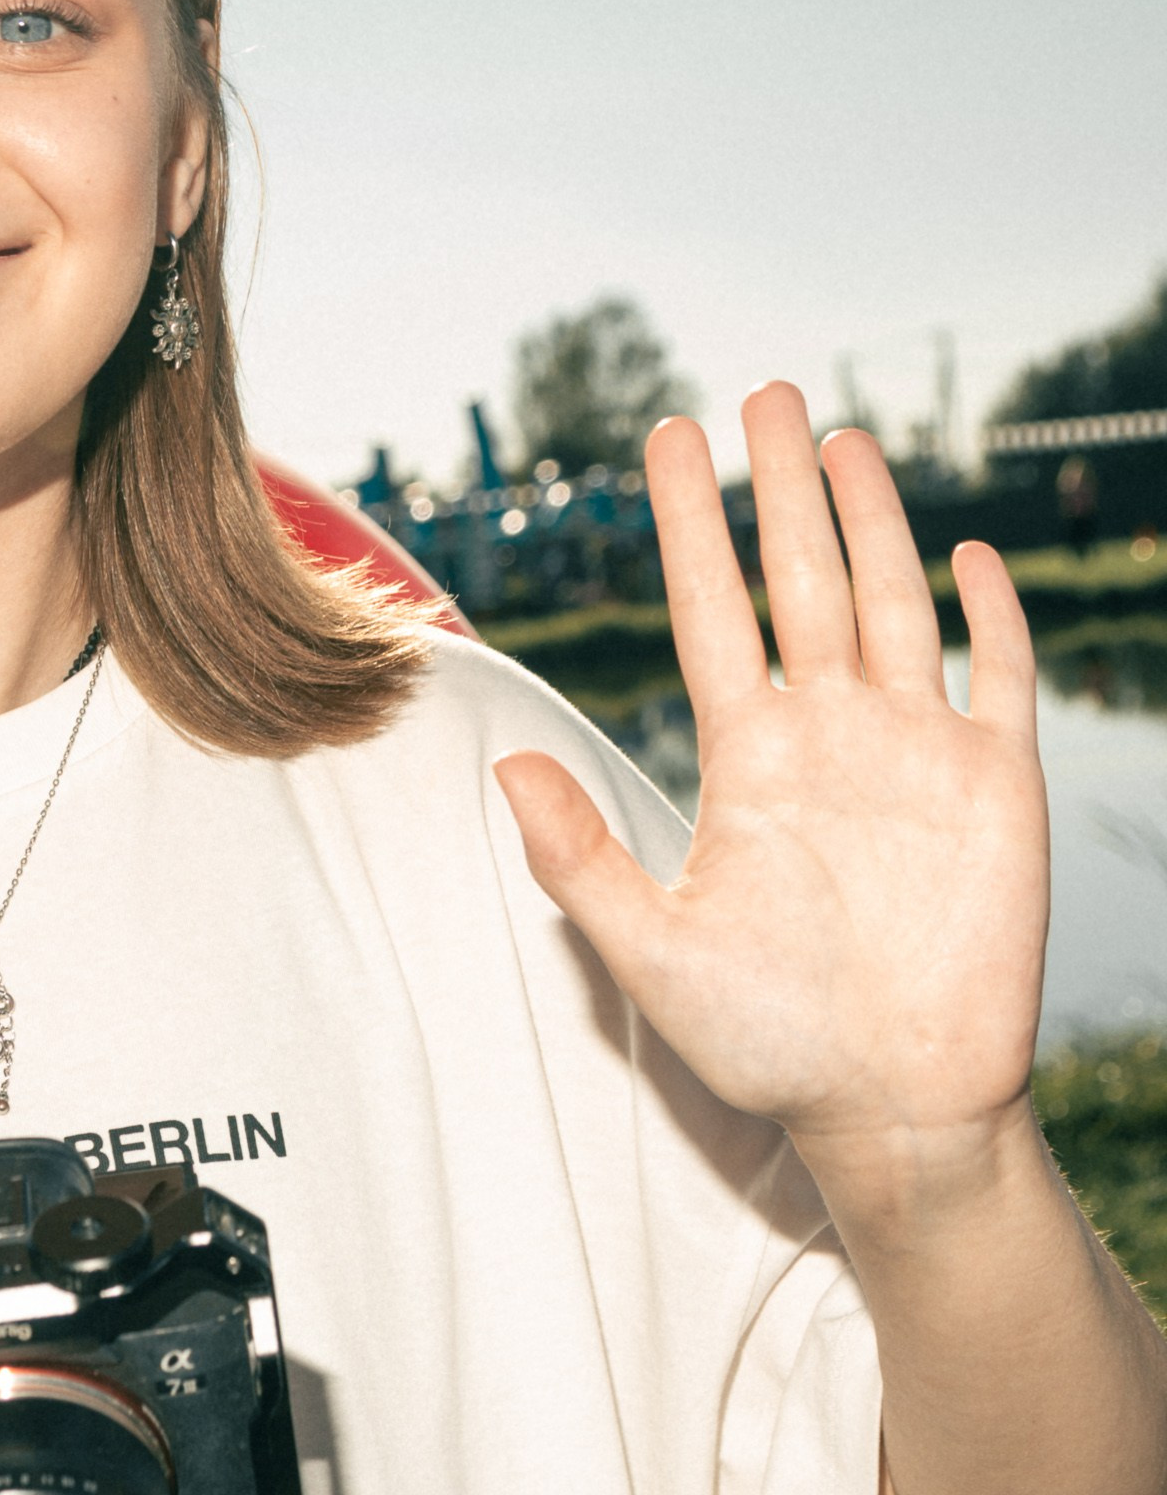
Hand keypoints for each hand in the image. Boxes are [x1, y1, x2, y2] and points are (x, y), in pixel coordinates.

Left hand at [494, 383, 1047, 1178]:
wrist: (892, 1106)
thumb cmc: (767, 1041)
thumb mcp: (654, 951)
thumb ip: (578, 858)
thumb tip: (498, 766)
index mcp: (748, 758)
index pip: (711, 610)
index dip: (690, 523)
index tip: (664, 436)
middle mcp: (829, 733)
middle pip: (800, 578)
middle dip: (777, 486)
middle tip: (758, 389)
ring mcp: (914, 752)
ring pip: (891, 602)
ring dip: (870, 518)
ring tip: (836, 434)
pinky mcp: (995, 786)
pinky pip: (994, 676)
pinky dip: (985, 612)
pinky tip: (961, 551)